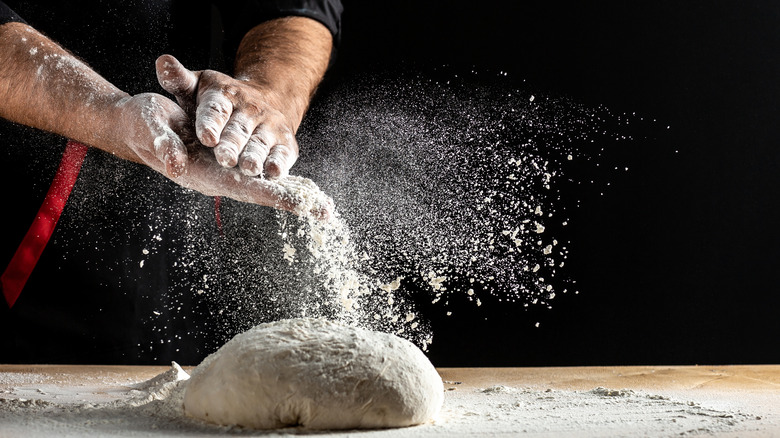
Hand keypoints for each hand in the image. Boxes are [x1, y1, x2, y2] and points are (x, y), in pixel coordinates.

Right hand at [115, 93, 331, 217]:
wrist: (137, 125)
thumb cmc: (143, 125)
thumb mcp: (151, 128)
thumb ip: (163, 145)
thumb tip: (176, 163)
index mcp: (203, 174)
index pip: (245, 188)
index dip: (272, 195)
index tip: (299, 204)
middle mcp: (219, 177)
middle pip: (262, 192)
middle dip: (292, 201)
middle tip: (325, 212)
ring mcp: (224, 171)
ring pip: (265, 186)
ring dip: (294, 196)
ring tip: (324, 207)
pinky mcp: (228, 163)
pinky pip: (260, 175)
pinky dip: (282, 180)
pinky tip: (303, 189)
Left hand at [155, 54, 298, 178]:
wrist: (264, 101)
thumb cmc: (220, 102)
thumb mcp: (198, 86)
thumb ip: (179, 80)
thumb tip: (163, 62)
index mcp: (225, 95)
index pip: (216, 109)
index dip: (211, 123)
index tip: (206, 137)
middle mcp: (250, 109)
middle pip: (238, 130)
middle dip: (232, 145)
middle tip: (225, 159)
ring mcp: (270, 126)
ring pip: (260, 143)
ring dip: (255, 156)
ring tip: (249, 168)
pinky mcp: (285, 142)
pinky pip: (283, 154)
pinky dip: (279, 163)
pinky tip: (274, 173)